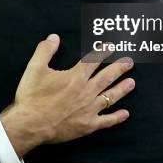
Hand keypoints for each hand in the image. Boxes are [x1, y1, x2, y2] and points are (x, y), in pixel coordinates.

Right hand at [0, 34, 134, 156]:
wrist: (30, 124)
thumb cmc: (32, 96)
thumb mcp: (35, 68)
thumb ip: (45, 50)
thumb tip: (54, 37)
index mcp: (75, 77)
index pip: (92, 61)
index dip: (102, 52)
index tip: (111, 46)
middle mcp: (86, 91)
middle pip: (107, 77)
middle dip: (119, 68)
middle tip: (129, 62)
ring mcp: (89, 110)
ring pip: (110, 97)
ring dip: (122, 89)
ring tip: (132, 82)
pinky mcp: (88, 125)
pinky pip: (106, 121)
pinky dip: (117, 117)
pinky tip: (125, 114)